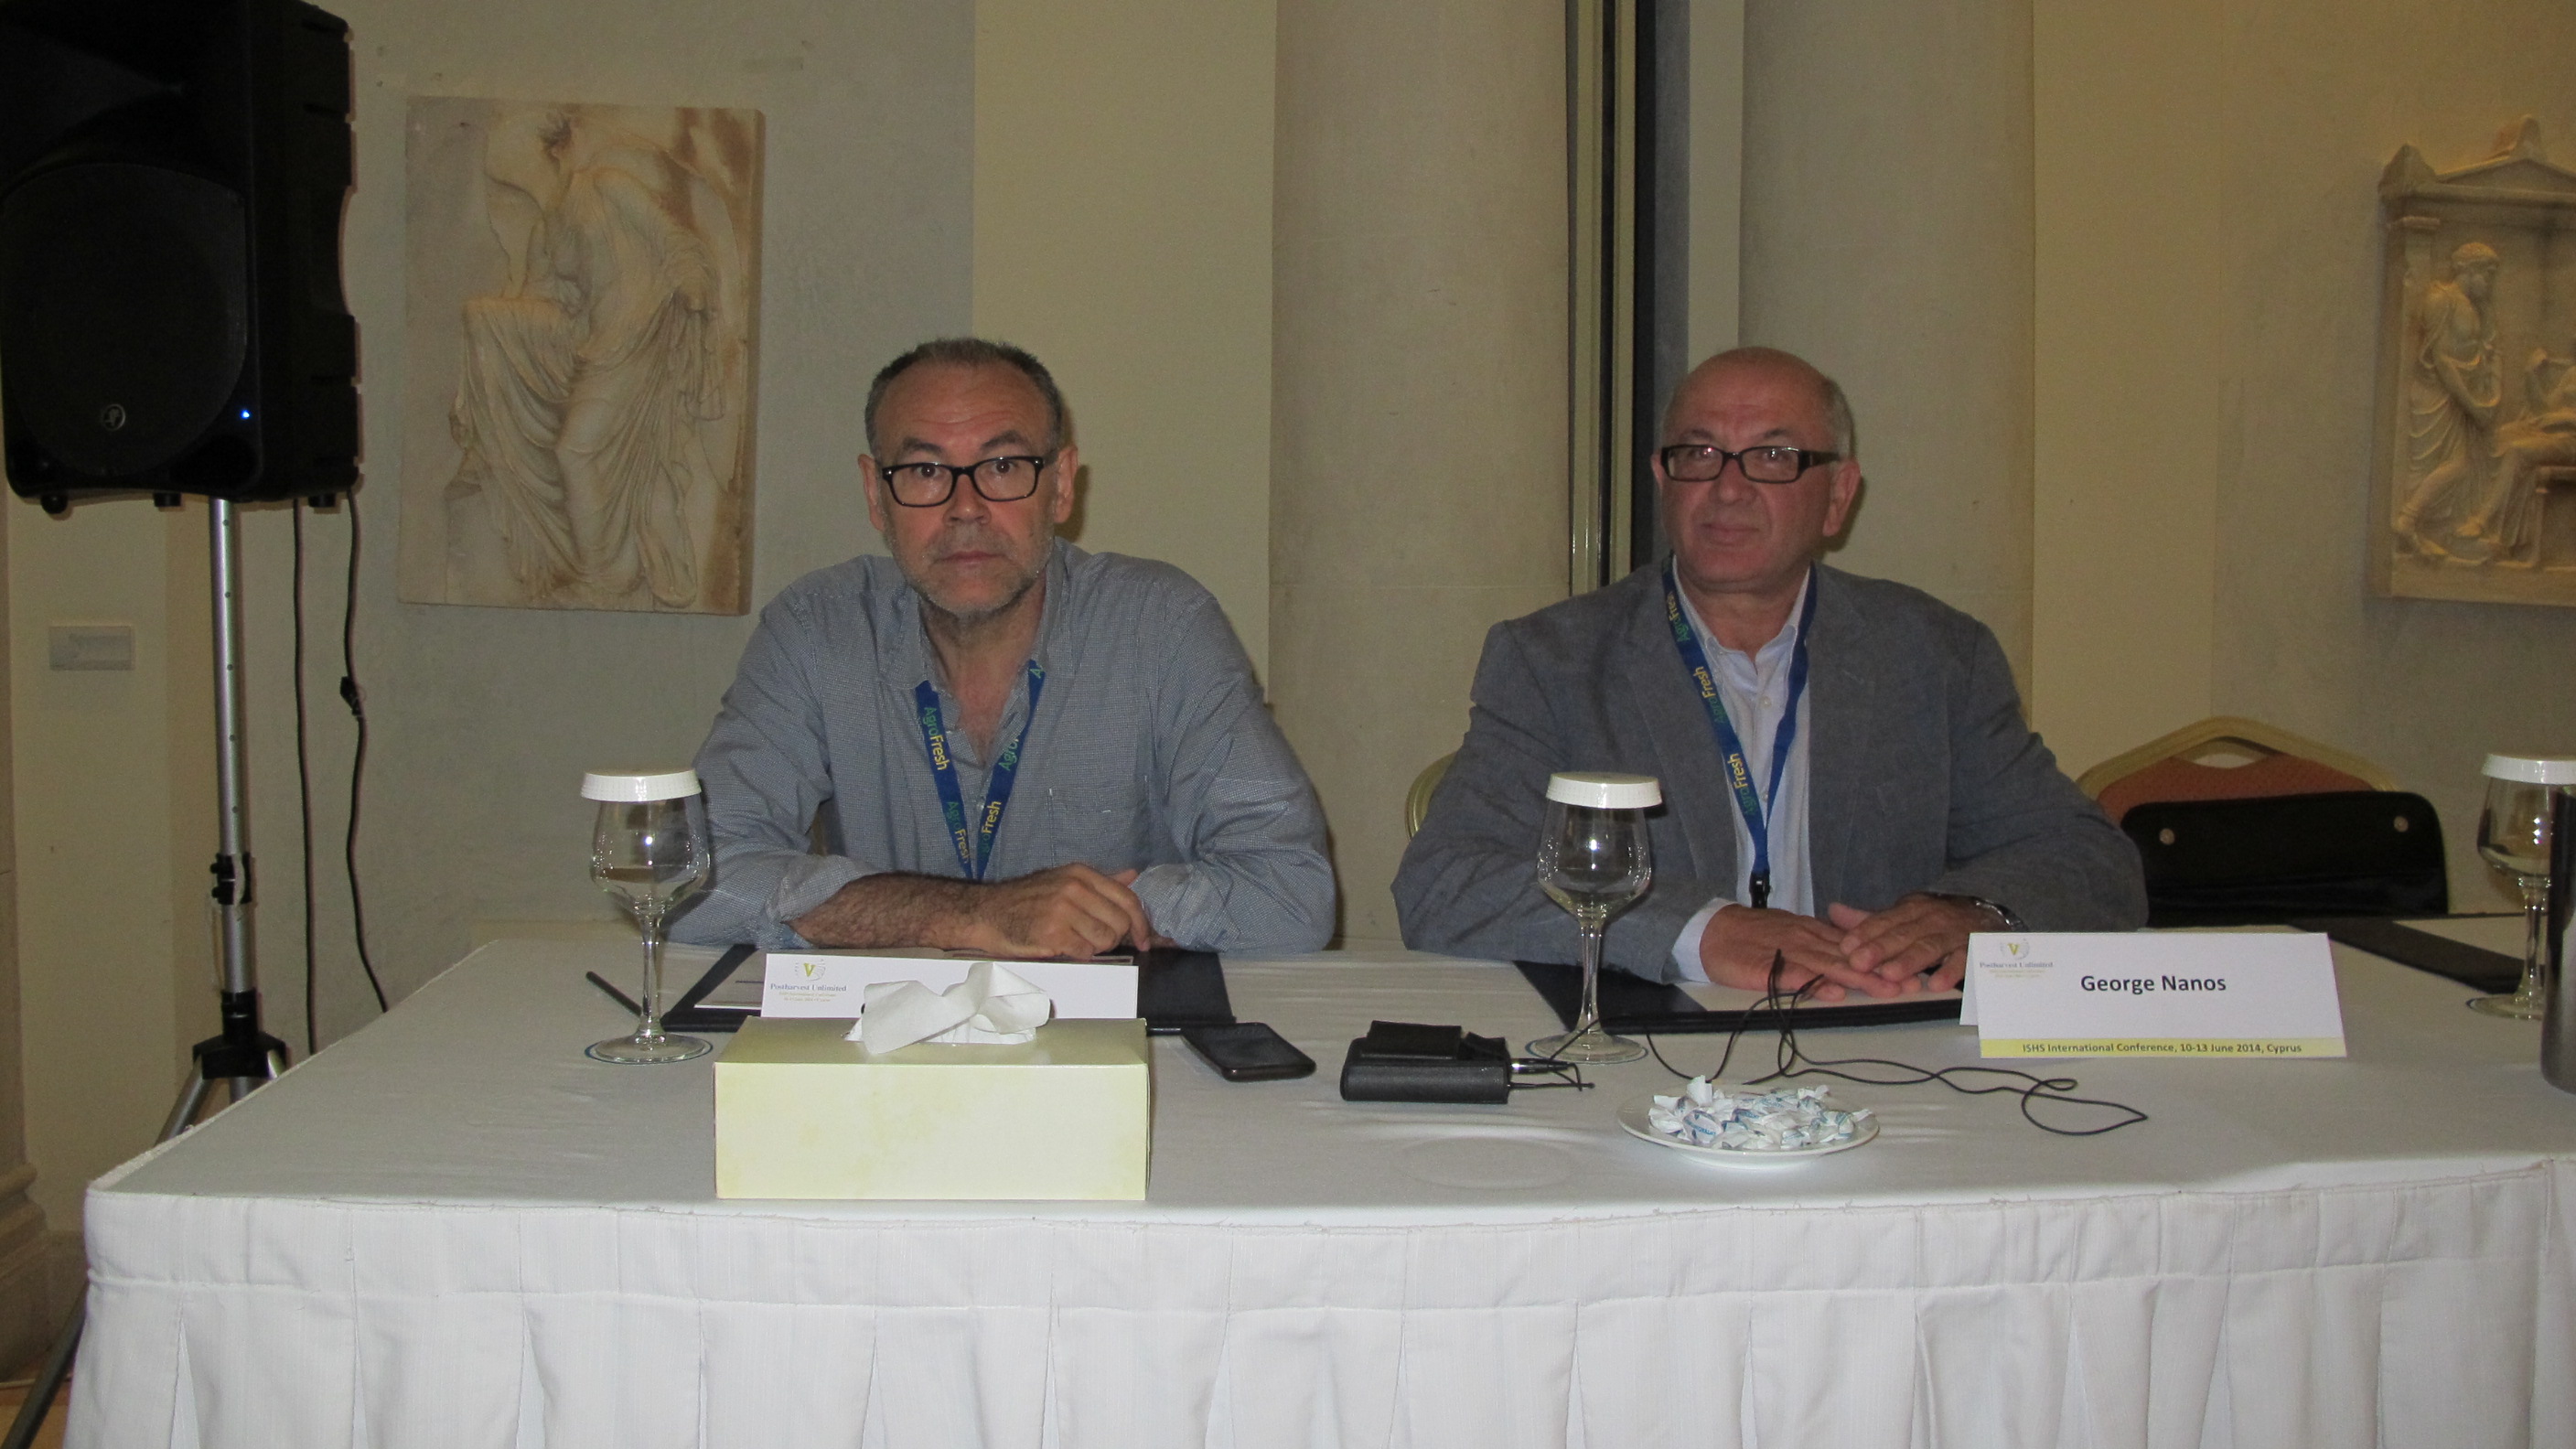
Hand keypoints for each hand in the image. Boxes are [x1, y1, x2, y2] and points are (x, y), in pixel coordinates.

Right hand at [964, 864, 1156, 957]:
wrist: (988, 912)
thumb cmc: (1027, 899)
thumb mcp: (1064, 879)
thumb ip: (1101, 881)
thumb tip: (1132, 876)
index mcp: (1081, 873)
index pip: (1127, 899)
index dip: (1141, 923)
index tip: (1144, 940)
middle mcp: (1074, 888)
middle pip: (1120, 923)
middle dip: (1114, 938)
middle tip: (1096, 940)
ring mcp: (1063, 910)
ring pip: (1105, 940)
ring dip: (1095, 947)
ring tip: (1076, 941)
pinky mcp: (1053, 934)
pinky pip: (1085, 952)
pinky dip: (1080, 955)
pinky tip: (1064, 947)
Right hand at [1699, 905, 1911, 1002]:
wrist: (1711, 931)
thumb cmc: (1750, 937)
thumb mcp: (1791, 933)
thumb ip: (1818, 943)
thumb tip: (1848, 955)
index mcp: (1813, 932)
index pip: (1855, 945)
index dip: (1884, 957)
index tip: (1912, 970)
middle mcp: (1807, 940)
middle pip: (1850, 957)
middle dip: (1883, 972)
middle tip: (1911, 985)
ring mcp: (1789, 953)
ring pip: (1830, 966)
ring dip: (1860, 978)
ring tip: (1886, 990)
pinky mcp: (1768, 968)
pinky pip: (1795, 976)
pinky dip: (1815, 985)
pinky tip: (1834, 993)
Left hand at [1824, 895, 1996, 991]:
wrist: (1988, 915)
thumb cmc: (1937, 921)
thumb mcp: (1905, 915)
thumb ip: (1871, 920)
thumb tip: (1833, 911)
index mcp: (1912, 910)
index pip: (1885, 921)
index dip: (1865, 933)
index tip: (1845, 946)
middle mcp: (1932, 919)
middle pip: (1903, 934)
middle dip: (1880, 948)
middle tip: (1858, 962)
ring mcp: (1953, 934)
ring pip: (1929, 947)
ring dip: (1909, 961)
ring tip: (1889, 975)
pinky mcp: (1974, 950)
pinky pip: (1963, 962)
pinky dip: (1951, 973)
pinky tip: (1937, 985)